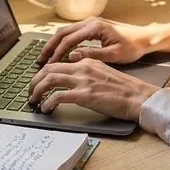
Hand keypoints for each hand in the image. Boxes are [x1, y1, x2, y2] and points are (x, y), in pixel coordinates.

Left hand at [28, 57, 153, 122]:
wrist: (138, 97)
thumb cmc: (125, 89)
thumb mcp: (104, 71)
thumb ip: (88, 69)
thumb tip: (74, 67)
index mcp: (88, 61)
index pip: (58, 63)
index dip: (44, 73)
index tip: (39, 82)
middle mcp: (83, 67)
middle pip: (49, 69)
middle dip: (35, 80)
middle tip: (30, 92)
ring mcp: (83, 80)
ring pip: (49, 80)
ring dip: (37, 90)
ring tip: (33, 100)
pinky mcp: (85, 95)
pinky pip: (58, 96)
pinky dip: (48, 102)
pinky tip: (46, 108)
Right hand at [37, 17, 169, 67]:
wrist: (146, 38)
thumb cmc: (133, 46)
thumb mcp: (114, 54)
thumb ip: (93, 55)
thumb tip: (72, 56)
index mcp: (94, 27)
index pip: (69, 40)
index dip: (57, 52)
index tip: (48, 64)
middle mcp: (90, 22)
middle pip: (62, 33)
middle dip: (49, 47)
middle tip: (39, 60)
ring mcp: (90, 23)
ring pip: (65, 32)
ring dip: (54, 44)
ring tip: (45, 58)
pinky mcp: (92, 27)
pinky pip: (72, 34)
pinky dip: (62, 42)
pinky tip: (58, 53)